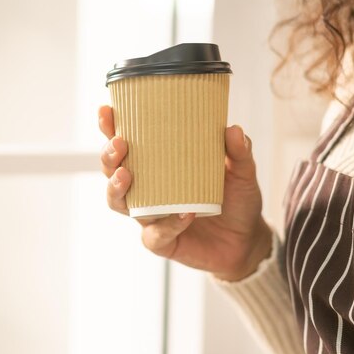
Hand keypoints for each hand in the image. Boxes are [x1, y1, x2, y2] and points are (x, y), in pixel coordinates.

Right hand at [99, 105, 271, 281]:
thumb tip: (233, 129)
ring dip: (116, 189)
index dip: (110, 128)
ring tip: (126, 175)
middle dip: (108, 157)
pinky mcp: (162, 242)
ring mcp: (151, 216)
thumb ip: (239, 152)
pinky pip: (156, 234)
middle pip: (112, 171)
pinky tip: (184, 214)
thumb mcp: (242, 172)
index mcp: (157, 165)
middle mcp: (146, 189)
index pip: (126, 143)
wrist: (247, 240)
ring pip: (119, 203)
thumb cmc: (235, 200)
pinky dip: (168, 225)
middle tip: (120, 144)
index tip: (106, 111)